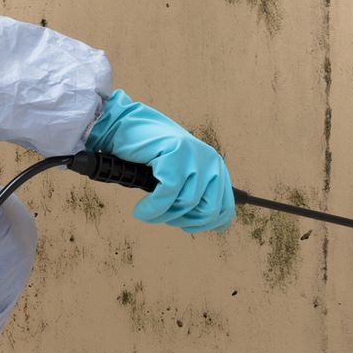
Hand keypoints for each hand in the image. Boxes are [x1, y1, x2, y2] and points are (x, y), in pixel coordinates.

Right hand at [84, 91, 235, 231]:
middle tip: (163, 217)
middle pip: (208, 211)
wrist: (126, 127)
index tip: (186, 226)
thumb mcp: (183, 176)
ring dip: (163, 216)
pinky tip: (141, 210)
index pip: (225, 209)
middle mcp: (211, 161)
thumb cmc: (152, 156)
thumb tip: (217, 226)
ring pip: (186, 204)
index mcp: (216, 168)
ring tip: (148, 212)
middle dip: (183, 221)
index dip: (206, 225)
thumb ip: (200, 195)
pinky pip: (166, 196)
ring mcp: (193, 156)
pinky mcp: (175, 154)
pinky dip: (151, 209)